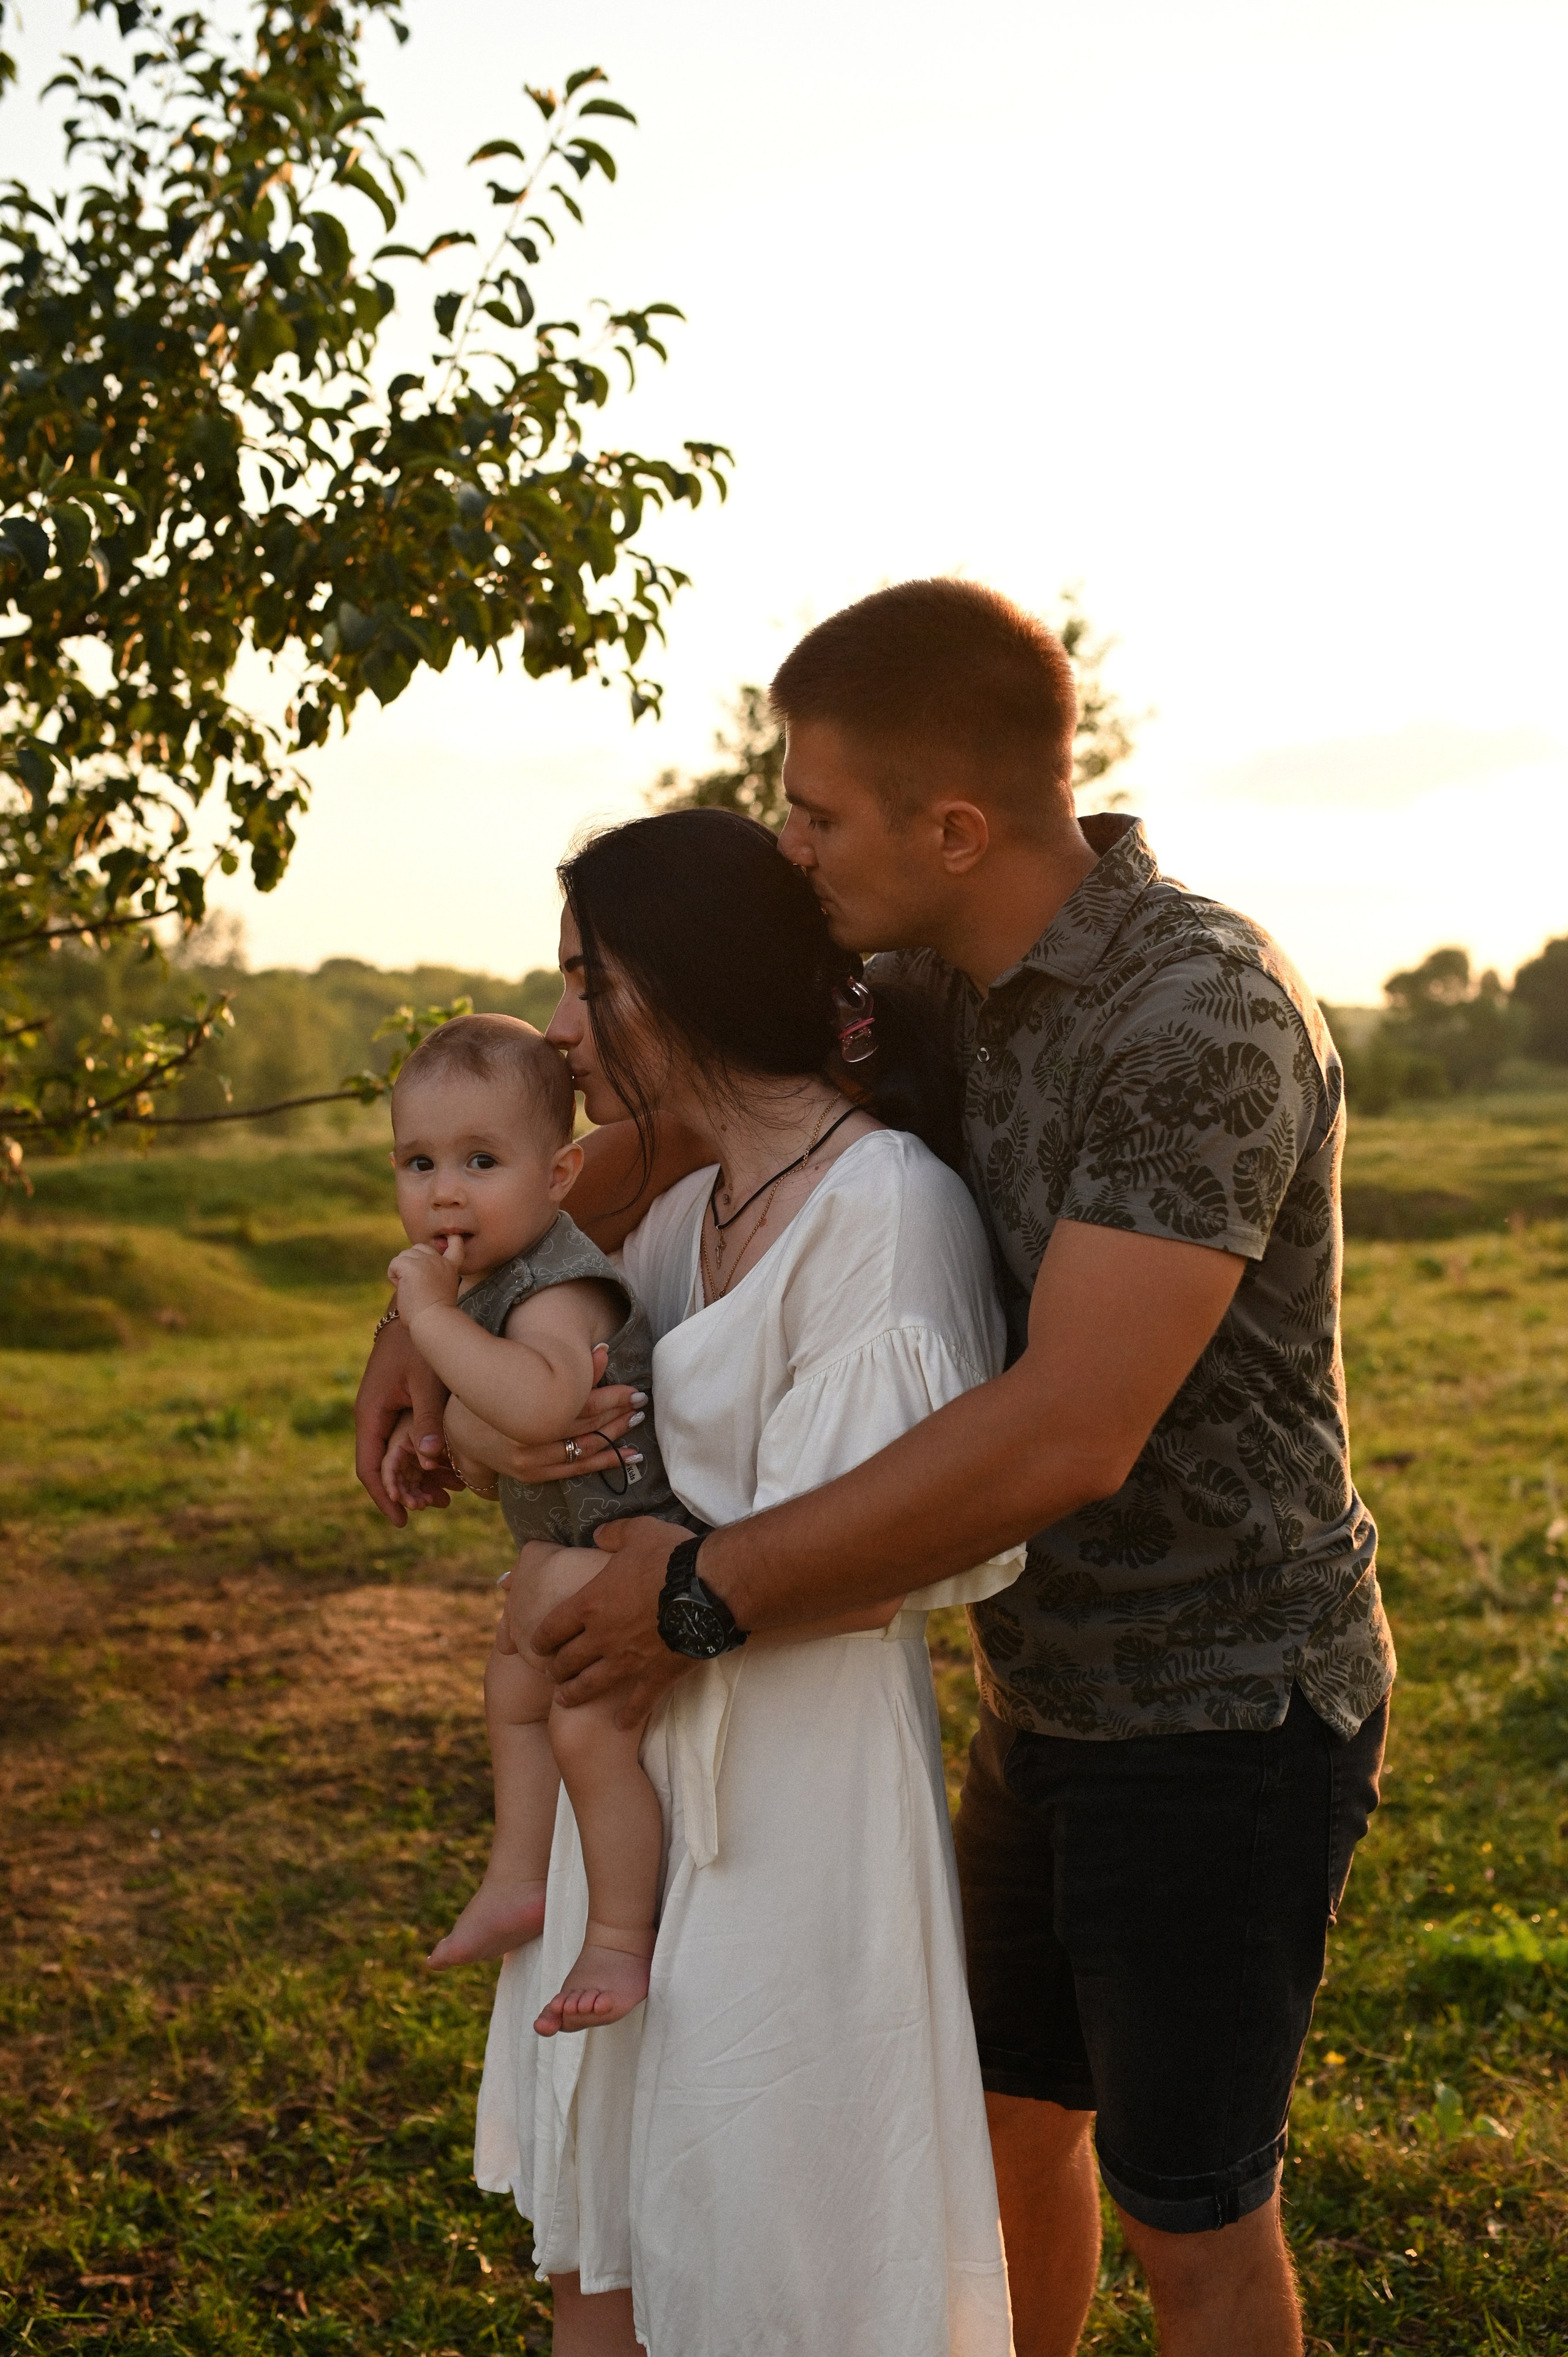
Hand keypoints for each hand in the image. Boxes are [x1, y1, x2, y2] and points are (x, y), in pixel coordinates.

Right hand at [355, 1311, 451, 1525]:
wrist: (412, 1305)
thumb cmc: (421, 1340)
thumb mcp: (428, 1381)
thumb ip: (428, 1420)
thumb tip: (429, 1461)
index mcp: (370, 1412)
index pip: (369, 1468)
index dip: (384, 1498)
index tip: (402, 1522)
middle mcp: (370, 1414)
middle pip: (381, 1465)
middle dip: (403, 1491)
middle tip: (432, 1508)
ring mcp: (381, 1407)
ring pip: (393, 1453)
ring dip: (414, 1475)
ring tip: (444, 1494)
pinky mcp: (395, 1400)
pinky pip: (401, 1436)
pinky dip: (420, 1454)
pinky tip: (444, 1464)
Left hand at [388, 1235, 464, 1321]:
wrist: (434, 1320)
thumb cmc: (435, 1315)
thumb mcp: (442, 1290)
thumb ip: (433, 1276)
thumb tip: (413, 1273)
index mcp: (450, 1268)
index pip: (455, 1246)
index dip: (452, 1240)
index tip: (453, 1237)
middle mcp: (439, 1261)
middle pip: (417, 1248)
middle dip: (411, 1263)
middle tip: (416, 1286)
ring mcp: (426, 1261)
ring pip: (403, 1256)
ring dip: (401, 1272)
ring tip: (410, 1290)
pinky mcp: (411, 1266)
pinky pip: (394, 1264)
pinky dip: (393, 1277)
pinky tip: (403, 1289)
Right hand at [437, 1343, 645, 1481]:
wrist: (459, 1430)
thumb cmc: (495, 1395)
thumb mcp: (523, 1374)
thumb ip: (565, 1366)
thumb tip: (605, 1349)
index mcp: (529, 1411)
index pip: (580, 1405)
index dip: (611, 1397)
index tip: (634, 1390)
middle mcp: (531, 1440)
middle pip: (585, 1427)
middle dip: (617, 1415)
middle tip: (641, 1403)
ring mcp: (531, 1461)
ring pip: (584, 1450)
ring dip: (614, 1438)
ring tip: (637, 1424)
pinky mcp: (532, 1475)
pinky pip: (575, 1471)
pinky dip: (603, 1463)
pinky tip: (627, 1457)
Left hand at [531, 1516, 691, 1728]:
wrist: (709, 1587)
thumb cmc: (671, 1557)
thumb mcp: (638, 1532)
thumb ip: (613, 1534)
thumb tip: (598, 1534)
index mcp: (591, 1602)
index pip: (553, 1627)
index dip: (540, 1639)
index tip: (537, 1645)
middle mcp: (602, 1636)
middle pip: (567, 1660)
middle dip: (555, 1668)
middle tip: (552, 1672)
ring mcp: (628, 1660)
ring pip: (590, 1685)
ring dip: (574, 1693)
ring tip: (564, 1699)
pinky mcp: (655, 1674)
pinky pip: (637, 1701)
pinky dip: (628, 1715)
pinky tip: (620, 1724)